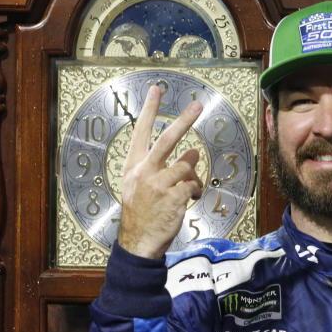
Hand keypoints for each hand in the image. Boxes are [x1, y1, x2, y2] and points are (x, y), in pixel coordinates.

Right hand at [117, 85, 203, 258]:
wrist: (138, 241)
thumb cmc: (141, 213)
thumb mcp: (139, 186)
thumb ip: (159, 168)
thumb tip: (189, 155)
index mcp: (134, 166)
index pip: (141, 132)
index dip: (149, 110)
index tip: (156, 90)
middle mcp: (144, 172)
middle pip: (167, 140)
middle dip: (184, 121)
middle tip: (198, 106)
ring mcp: (158, 184)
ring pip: (187, 165)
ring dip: (194, 174)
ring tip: (190, 185)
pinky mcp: (173, 197)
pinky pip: (193, 185)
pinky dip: (196, 190)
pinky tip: (190, 199)